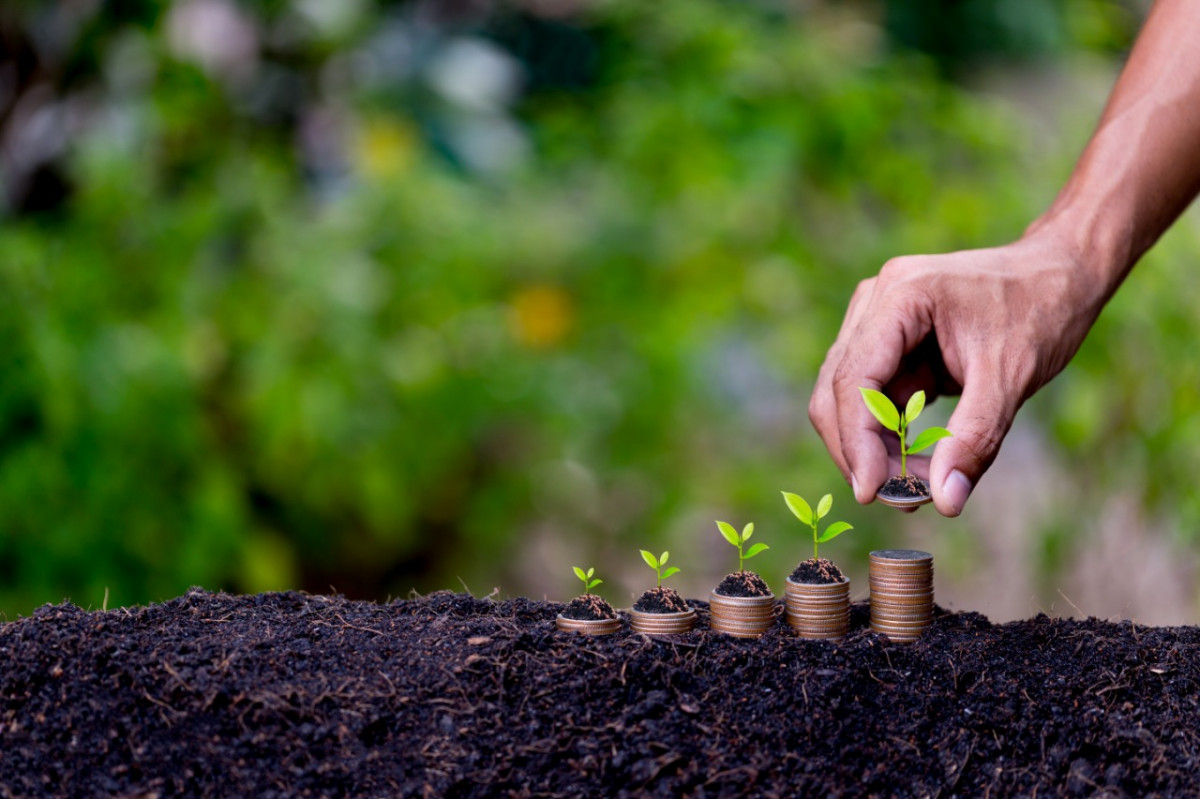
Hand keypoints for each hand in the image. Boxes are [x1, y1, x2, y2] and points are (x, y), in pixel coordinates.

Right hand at [808, 230, 1107, 515]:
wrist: (1060, 275)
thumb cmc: (1041, 311)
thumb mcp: (1012, 377)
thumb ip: (975, 439)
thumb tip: (945, 501)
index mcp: (901, 295)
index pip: (854, 378)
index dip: (856, 440)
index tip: (872, 493)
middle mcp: (876, 303)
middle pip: (838, 392)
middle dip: (861, 451)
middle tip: (903, 498)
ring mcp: (877, 322)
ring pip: (848, 401)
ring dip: (875, 448)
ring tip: (922, 485)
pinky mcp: (888, 345)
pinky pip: (873, 400)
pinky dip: (890, 437)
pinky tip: (921, 464)